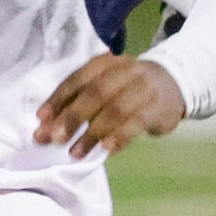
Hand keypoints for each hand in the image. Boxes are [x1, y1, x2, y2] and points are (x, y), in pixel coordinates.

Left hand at [36, 53, 186, 157]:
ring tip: (75, 153)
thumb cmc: (127, 88)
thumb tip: (45, 128)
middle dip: (72, 117)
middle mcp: (125, 71)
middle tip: (55, 139)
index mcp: (106, 62)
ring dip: (92, 134)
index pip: (78, 79)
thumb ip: (77, 102)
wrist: (173, 83)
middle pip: (95, 93)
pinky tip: (106, 150)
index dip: (58, 99)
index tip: (41, 119)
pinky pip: (136, 123)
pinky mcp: (158, 108)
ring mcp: (143, 89)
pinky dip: (119, 137)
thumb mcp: (105, 85)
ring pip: (114, 110)